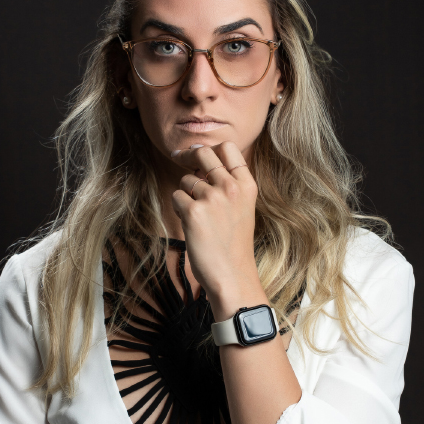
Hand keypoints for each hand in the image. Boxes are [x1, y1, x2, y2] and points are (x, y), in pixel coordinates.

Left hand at [171, 142, 260, 314]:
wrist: (232, 276)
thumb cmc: (233, 245)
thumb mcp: (242, 208)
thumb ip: (228, 185)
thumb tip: (200, 162)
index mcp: (247, 185)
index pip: (228, 148)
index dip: (210, 148)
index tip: (197, 152)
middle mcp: (231, 187)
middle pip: (204, 153)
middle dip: (188, 155)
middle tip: (178, 158)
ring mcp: (212, 198)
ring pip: (186, 180)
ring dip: (185, 194)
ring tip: (199, 218)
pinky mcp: (193, 211)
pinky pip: (176, 197)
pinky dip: (179, 209)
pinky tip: (192, 226)